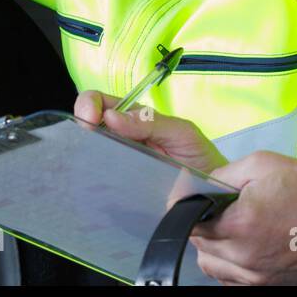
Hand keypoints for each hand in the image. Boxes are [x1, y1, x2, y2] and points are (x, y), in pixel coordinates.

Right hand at [73, 90, 228, 174]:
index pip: (102, 101)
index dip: (89, 103)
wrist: (215, 194)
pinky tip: (96, 180)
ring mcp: (119, 163)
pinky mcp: (120, 187)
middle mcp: (122, 138)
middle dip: (81, 125)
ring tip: (90, 159)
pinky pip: (99, 179)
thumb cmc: (200, 158)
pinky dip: (92, 177)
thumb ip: (150, 121)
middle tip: (87, 139)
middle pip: (90, 125)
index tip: (89, 117)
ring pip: (89, 152)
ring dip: (84, 152)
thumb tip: (111, 116)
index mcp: (135, 118)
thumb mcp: (181, 132)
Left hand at [190, 153, 296, 284]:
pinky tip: (248, 245)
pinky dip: (233, 266)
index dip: (186, 208)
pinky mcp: (273, 287)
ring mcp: (261, 279)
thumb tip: (193, 187)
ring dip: (216, 249)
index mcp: (241, 225)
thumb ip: (221, 176)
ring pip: (214, 269)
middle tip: (221, 208)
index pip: (190, 224)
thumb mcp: (262, 164)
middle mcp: (247, 259)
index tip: (192, 197)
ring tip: (235, 227)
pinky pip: (235, 282)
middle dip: (203, 226)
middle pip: (200, 248)